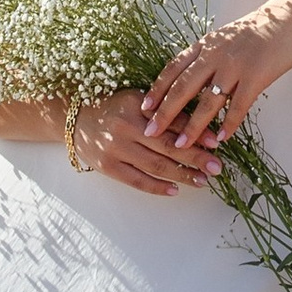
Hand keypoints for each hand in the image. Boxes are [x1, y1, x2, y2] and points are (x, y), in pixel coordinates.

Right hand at [70, 94, 218, 196]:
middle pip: (167, 146)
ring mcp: (115, 148)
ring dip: (182, 175)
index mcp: (135, 105)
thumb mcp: (136, 101)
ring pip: (155, 165)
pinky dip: (157, 187)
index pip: (171, 121)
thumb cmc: (113, 108)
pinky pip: (136, 180)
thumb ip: (162, 111)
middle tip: (217, 167)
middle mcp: (125, 127)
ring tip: (202, 180)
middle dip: (195, 158)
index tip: (215, 142)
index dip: (196, 132)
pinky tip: (175, 190)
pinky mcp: (107, 166)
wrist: (74, 118)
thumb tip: (198, 126)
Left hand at [142, 10, 291, 154]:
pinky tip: (221, 138)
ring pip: (207, 101)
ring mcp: (235, 66)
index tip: (143, 107)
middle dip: (164, 112)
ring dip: (193, 126)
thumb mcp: (225, 38)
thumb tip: (193, 77)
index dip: (157, 89)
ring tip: (181, 145)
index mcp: (205, 45)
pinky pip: (238, 105)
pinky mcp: (256, 76)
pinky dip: (228, 123)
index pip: (173, 68)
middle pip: (183, 87)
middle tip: (150, 132)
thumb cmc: (258, 30)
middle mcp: (215, 55)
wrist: (288, 17)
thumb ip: (209, 56)